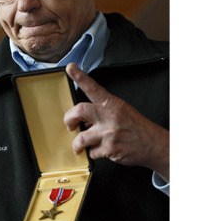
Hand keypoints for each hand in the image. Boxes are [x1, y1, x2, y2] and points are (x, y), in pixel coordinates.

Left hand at [64, 63, 168, 180]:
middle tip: (70, 125)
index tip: (70, 67)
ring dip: (77, 144)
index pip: (93, 87)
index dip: (80, 77)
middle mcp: (108, 117)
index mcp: (111, 104)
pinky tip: (100, 150)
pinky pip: (92, 152)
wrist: (152, 143)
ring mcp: (108, 133)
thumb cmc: (136, 126)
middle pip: (79, 111)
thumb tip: (85, 119)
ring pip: (81, 138)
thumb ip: (102, 111)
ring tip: (79, 146)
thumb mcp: (121, 110)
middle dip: (69, 118)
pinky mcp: (109, 149)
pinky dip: (93, 153)